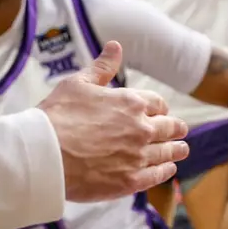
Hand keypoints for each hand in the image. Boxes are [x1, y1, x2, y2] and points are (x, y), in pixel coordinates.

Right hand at [37, 41, 189, 202]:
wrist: (45, 155)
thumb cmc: (57, 116)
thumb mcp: (78, 83)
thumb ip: (102, 67)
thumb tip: (115, 47)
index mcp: (131, 102)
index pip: (156, 103)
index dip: (160, 107)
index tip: (161, 111)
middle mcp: (141, 128)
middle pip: (168, 127)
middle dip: (176, 128)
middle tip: (181, 130)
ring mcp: (137, 156)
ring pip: (167, 152)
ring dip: (177, 149)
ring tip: (182, 150)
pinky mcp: (130, 181)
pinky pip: (157, 175)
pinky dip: (166, 171)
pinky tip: (168, 170)